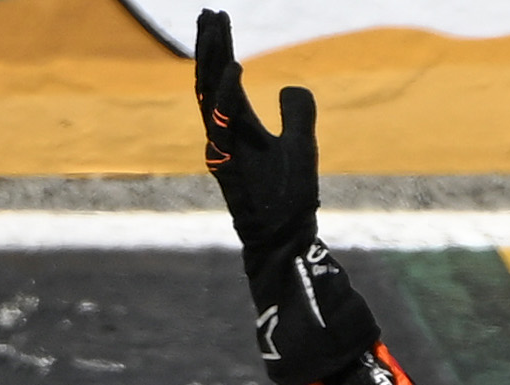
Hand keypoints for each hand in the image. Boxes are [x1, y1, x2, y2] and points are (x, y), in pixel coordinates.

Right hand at [195, 9, 317, 260]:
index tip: (219, 16)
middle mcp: (224, 132)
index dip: (221, 47)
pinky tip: (234, 67)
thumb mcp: (301, 145)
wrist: (287, 237)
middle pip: (209, 79)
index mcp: (238, 125)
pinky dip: (227, 94)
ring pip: (208, 95)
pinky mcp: (226, 163)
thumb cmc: (290, 196)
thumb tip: (291, 86)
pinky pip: (223, 122)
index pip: (223, 78)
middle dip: (209, 44)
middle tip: (208, 11)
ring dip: (213, 59)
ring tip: (216, 27)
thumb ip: (297, 114)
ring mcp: (221, 147)